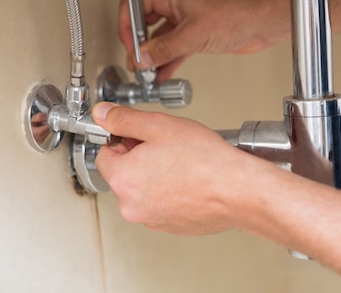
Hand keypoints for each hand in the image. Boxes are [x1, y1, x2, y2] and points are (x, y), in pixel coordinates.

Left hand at [92, 102, 251, 234]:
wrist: (238, 190)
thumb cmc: (204, 161)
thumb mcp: (159, 126)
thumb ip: (124, 119)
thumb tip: (103, 114)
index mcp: (122, 179)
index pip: (104, 153)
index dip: (123, 138)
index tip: (139, 134)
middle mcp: (131, 206)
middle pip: (124, 173)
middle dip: (140, 157)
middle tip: (167, 145)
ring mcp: (152, 220)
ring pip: (144, 190)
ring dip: (156, 175)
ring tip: (182, 163)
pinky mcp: (171, 227)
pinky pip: (162, 204)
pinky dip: (171, 192)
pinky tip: (189, 179)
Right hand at [119, 0, 289, 81]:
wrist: (264, 20)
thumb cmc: (238, 12)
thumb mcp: (193, 34)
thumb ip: (165, 48)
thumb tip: (143, 57)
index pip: (133, 6)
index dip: (126, 29)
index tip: (130, 49)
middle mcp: (176, 2)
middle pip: (144, 23)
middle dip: (139, 45)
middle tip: (138, 65)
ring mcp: (187, 17)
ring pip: (160, 37)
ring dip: (154, 56)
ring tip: (148, 74)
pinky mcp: (198, 31)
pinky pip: (175, 46)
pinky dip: (168, 59)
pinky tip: (163, 73)